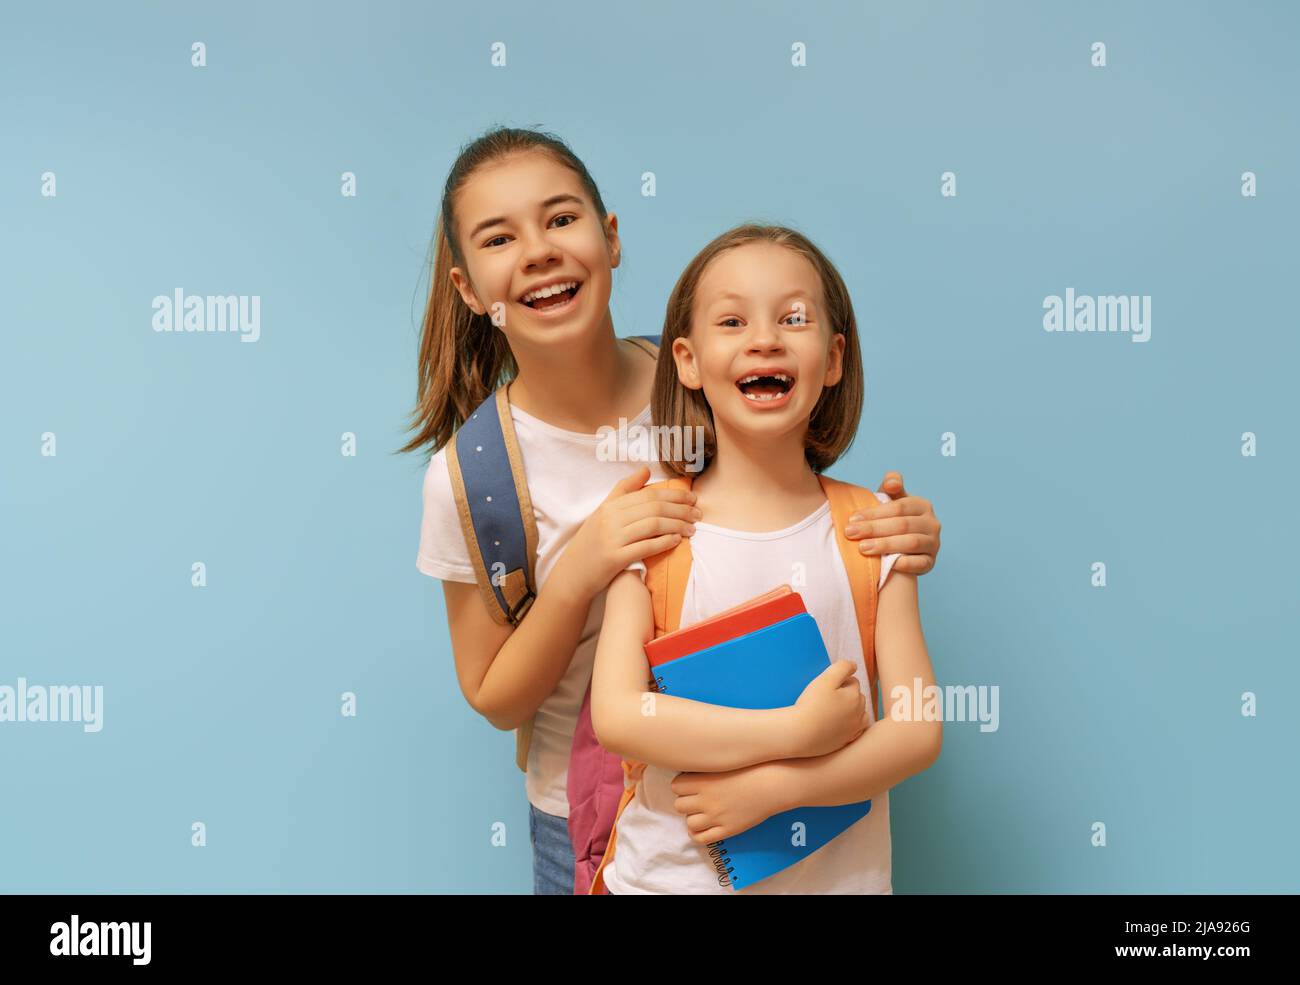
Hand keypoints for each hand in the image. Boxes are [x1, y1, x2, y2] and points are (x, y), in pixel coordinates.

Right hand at [553, 465, 699, 601]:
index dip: (674, 495)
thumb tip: (646, 469)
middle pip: (654, 508)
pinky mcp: (615, 559)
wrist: (572, 574)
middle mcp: (610, 519)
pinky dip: (664, 542)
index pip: (648, 495)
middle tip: (698, 514)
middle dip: (681, 509)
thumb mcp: (603, 512)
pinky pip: (645, 547)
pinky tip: (677, 541)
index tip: (692, 498)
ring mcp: (612, 538)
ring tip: (692, 529)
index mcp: (610, 506)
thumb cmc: (592, 543)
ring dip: (677, 525)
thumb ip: (624, 490)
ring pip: (652, 525)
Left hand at [670, 762, 787, 843]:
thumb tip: (690, 770)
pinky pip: (702, 838)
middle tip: (696, 798)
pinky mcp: (726, 830)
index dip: (682, 785)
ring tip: (701, 813)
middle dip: (686, 802)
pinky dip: (697, 834)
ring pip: (689, 823)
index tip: (690, 784)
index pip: (676, 786)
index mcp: (704, 781)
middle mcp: (706, 800)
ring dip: (693, 818)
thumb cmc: (750, 769)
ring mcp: (716, 817)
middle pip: (679, 805)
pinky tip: (702, 828)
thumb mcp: (723, 763)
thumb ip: (705, 769)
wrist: (771, 784)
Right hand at [790, 659, 868, 757]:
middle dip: (845, 695)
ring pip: (857, 714)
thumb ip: (842, 667)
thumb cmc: (811, 705)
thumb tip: (854, 665)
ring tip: (830, 711)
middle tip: (825, 699)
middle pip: (856, 697)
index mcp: (855, 697)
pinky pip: (852, 730)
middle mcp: (859, 714)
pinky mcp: (847, 741)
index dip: (838, 682)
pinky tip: (833, 724)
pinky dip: (847, 725)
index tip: (825, 688)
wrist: (800, 734)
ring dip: (849, 710)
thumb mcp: (825, 679)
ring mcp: (854, 729)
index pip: (852, 681)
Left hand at [842, 470, 941, 574]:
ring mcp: (933, 544)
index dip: (874, 513)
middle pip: (902, 525)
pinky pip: (919, 563)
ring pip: (911, 543)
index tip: (852, 519)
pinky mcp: (931, 563)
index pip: (898, 507)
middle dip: (874, 529)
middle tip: (851, 533)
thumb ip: (890, 487)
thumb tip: (891, 482)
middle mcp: (932, 524)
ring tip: (863, 548)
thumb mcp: (890, 501)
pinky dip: (903, 564)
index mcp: (922, 505)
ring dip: (885, 545)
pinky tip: (886, 564)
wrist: (900, 547)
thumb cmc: (891, 520)